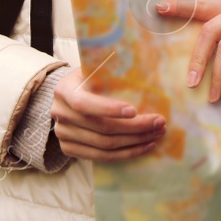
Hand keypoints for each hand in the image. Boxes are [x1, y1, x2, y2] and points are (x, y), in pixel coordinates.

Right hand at [50, 70, 164, 161]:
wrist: (67, 97)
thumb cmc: (88, 78)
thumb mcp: (93, 68)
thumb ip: (109, 67)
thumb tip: (143, 63)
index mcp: (65, 90)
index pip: (84, 104)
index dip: (109, 109)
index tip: (134, 110)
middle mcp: (60, 114)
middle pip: (101, 128)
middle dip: (135, 127)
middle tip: (160, 122)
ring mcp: (63, 134)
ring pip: (104, 145)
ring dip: (135, 142)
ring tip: (157, 133)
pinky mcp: (69, 149)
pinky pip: (101, 157)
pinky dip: (125, 154)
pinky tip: (144, 145)